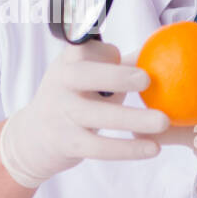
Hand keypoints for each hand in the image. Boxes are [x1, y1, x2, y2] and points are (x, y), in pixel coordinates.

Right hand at [0, 40, 170, 188]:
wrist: (33, 137)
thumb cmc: (74, 98)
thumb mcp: (88, 75)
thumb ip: (119, 65)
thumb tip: (158, 53)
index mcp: (68, 61)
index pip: (85, 49)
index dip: (105, 52)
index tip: (129, 54)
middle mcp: (61, 83)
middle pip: (85, 75)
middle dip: (116, 76)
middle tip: (147, 79)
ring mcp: (62, 114)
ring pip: (98, 115)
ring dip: (133, 118)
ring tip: (163, 122)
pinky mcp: (68, 143)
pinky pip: (99, 147)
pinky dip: (127, 148)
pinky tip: (152, 148)